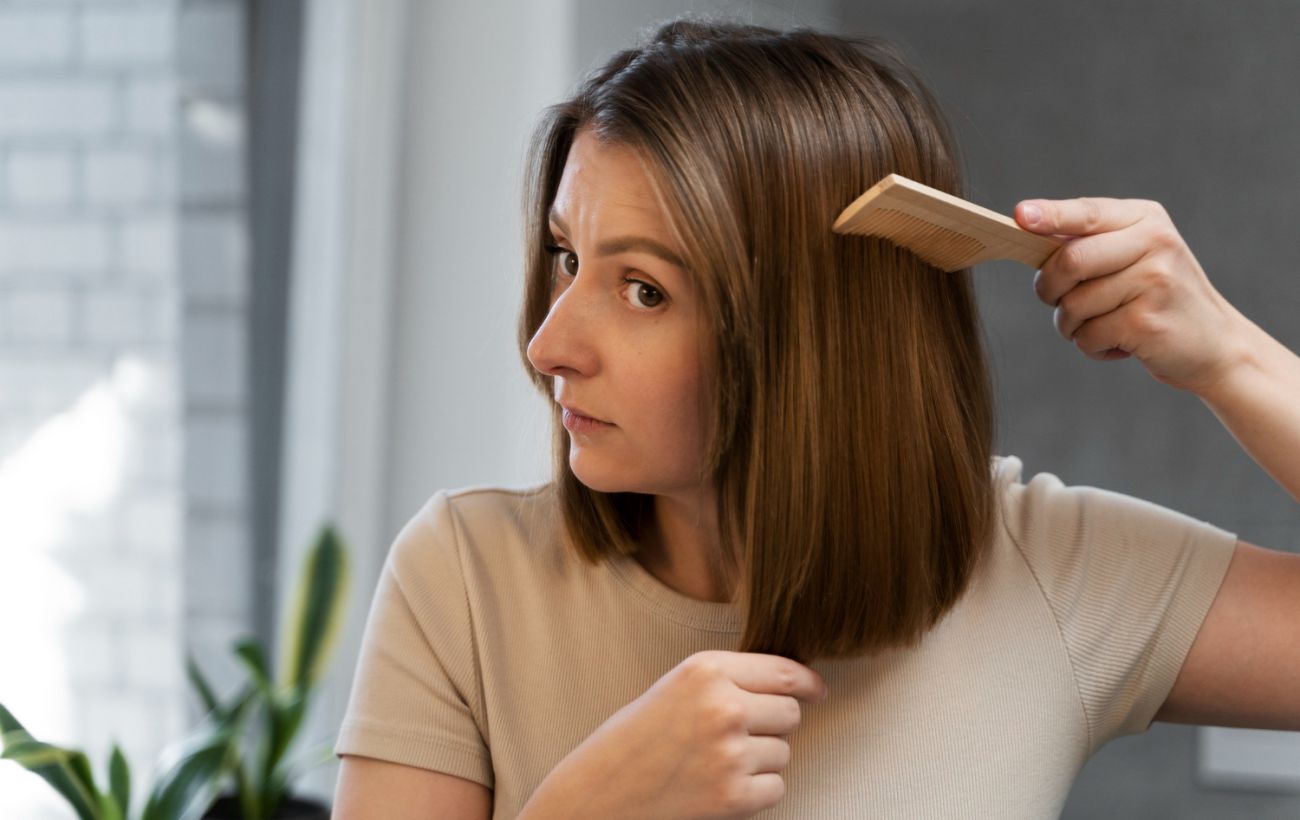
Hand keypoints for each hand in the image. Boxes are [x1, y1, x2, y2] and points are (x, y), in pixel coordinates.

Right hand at [522, 650, 827, 819]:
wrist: (597, 793)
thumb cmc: (633, 739)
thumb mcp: (675, 687)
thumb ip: (726, 681)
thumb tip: (792, 685)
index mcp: (706, 670)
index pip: (784, 672)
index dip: (807, 684)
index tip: (816, 690)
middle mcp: (724, 706)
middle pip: (789, 713)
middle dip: (772, 726)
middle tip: (734, 737)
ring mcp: (731, 753)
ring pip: (783, 752)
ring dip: (760, 760)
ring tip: (715, 763)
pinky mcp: (734, 795)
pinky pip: (775, 787)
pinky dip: (755, 791)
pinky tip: (718, 786)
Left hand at [1014, 197, 1249, 393]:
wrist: (1215, 345)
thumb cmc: (1157, 298)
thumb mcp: (1135, 256)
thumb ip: (1090, 242)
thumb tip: (1026, 226)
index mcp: (1145, 219)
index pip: (1087, 212)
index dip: (1050, 215)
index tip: (1020, 215)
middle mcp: (1154, 243)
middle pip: (1069, 261)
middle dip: (1048, 288)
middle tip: (1055, 300)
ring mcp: (1154, 281)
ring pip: (1072, 305)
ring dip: (1071, 326)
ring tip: (1103, 325)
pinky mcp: (1147, 322)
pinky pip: (1087, 336)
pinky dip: (1092, 347)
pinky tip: (1120, 343)